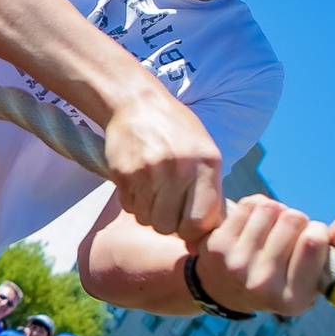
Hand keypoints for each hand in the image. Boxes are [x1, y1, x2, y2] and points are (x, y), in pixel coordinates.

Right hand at [103, 83, 224, 244]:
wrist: (138, 104)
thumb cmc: (177, 132)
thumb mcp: (205, 153)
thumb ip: (210, 189)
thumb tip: (211, 230)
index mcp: (205, 164)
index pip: (199, 221)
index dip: (193, 231)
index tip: (189, 225)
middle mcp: (178, 168)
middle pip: (168, 226)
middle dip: (168, 224)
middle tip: (169, 209)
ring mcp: (148, 171)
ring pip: (146, 219)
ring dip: (149, 213)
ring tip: (154, 193)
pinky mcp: (124, 172)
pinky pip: (128, 206)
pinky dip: (133, 201)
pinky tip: (139, 183)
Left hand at [192, 196, 334, 317]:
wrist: (225, 288)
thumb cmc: (283, 277)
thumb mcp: (316, 271)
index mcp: (293, 299)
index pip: (314, 240)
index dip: (317, 231)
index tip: (311, 239)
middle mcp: (262, 286)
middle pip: (294, 220)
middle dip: (297, 221)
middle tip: (289, 235)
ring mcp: (236, 265)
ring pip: (272, 208)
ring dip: (278, 211)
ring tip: (274, 228)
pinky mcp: (218, 245)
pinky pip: (250, 204)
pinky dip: (259, 206)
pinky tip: (256, 222)